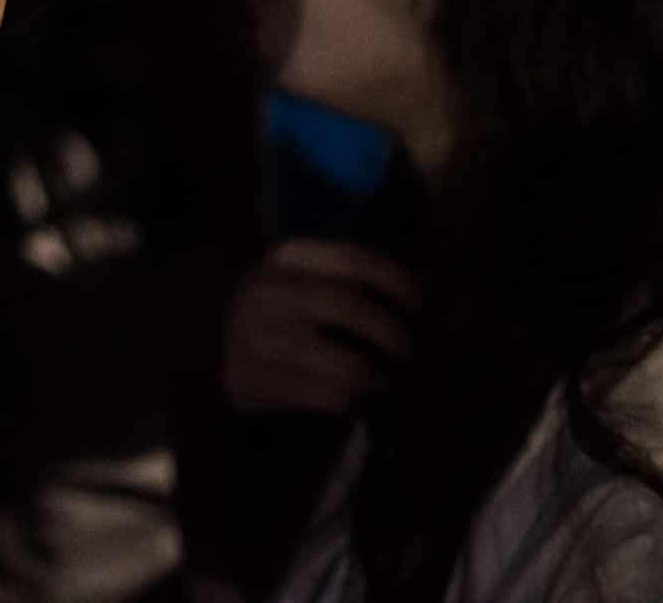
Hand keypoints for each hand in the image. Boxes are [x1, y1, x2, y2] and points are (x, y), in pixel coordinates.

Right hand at [220, 239, 417, 416]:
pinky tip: (356, 402)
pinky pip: (331, 398)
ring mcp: (256, 338)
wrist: (228, 360)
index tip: (422, 302)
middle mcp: (265, 292)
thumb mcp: (311, 285)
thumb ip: (358, 282)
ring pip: (348, 364)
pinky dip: (356, 404)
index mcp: (285, 259)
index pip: (352, 259)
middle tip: (410, 351)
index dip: (396, 280)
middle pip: (349, 306)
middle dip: (393, 332)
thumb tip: (434, 287)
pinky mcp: (255, 382)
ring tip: (386, 381)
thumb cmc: (291, 319)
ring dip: (380, 377)